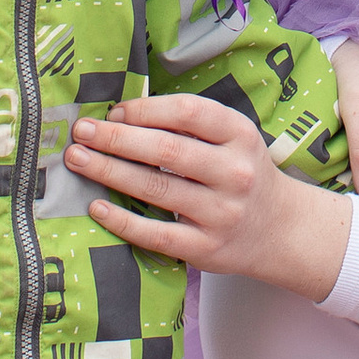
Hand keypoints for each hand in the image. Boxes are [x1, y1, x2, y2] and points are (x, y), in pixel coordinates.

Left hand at [66, 97, 348, 302]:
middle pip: (166, 151)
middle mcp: (234, 173)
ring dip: (109, 171)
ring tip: (78, 160)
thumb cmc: (241, 173)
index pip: (188, 113)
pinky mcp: (206, 249)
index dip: (144, 110)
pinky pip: (156, 234)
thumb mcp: (232, 139)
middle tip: (80, 132)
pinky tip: (97, 207)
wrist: (280, 229)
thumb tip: (119, 116)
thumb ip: (188, 126)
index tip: (112, 112)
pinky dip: (122, 220)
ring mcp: (221, 213)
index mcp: (240, 135)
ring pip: (156, 189)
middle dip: (115, 138)